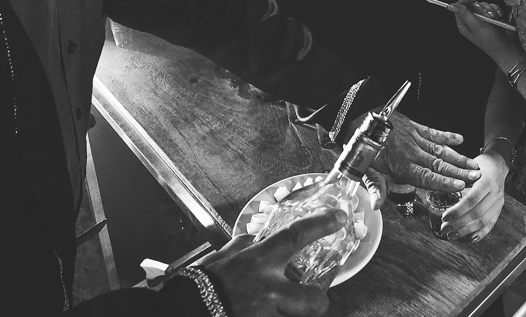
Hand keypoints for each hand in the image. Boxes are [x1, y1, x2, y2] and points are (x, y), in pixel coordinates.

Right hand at [199, 210, 343, 316]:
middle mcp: (269, 290)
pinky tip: (261, 311)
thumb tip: (254, 239)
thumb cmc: (201, 283)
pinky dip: (275, 316)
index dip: (320, 225)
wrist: (186, 311)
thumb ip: (243, 246)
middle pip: (315, 299)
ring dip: (291, 311)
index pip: (296, 237)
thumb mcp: (222, 256)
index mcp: (258, 262)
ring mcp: (267, 314)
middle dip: (318, 301)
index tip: (339, 218)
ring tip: (278, 306)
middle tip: (313, 297)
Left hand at [367, 111, 481, 192]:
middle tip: (476, 177)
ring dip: (458, 158)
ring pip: (440, 150)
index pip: (426, 177)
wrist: (358, 119)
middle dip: (459, 172)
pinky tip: (460, 138)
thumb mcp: (365, 170)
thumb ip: (376, 188)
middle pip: (439, 165)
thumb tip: (376, 206)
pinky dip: (447, 135)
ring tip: (474, 164)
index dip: (444, 182)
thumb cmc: (363, 147)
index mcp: (401, 166)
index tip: (460, 185)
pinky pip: (433, 132)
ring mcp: (415, 139)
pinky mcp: (415, 127)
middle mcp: (412, 153)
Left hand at [440, 152, 507, 242]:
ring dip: (467, 231)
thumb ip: (456, 177)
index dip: (458, 211)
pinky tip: (469, 238)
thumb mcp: (467, 165)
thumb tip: (436, 184)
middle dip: (459, 224)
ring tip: (452, 235)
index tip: (444, 217)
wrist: (497, 164)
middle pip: (477, 213)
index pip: (472, 199)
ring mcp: (499, 202)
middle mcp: (495, 193)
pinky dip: (480, 233)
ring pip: (484, 221)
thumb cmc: (477, 165)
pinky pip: (491, 224)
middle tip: (444, 229)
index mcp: (486, 180)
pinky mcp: (499, 209)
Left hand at [449, 0, 517, 61]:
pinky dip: (497, 11)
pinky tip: (500, 17)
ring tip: (495, 19)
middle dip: (482, 8)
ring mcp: (482, 19)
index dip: (466, 0)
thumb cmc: (490, 40)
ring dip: (491, 11)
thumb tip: (450, 5)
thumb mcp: (476, 26)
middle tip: (488, 16)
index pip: (460, 7)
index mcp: (464, 24)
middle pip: (473, 4)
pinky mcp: (492, 17)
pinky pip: (493, 7)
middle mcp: (472, 21)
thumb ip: (464, 14)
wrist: (507, 47)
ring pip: (484, 5)